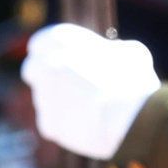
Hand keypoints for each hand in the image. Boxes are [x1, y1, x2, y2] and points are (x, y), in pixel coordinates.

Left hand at [22, 22, 161, 161]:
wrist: (130, 118)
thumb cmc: (135, 80)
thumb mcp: (132, 52)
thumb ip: (113, 51)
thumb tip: (115, 55)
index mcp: (60, 40)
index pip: (40, 43)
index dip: (49, 52)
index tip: (61, 60)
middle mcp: (44, 65)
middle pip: (33, 69)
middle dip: (45, 76)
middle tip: (68, 84)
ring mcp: (42, 97)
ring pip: (46, 99)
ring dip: (61, 103)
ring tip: (91, 111)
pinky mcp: (47, 124)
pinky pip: (53, 124)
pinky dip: (65, 126)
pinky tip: (87, 127)